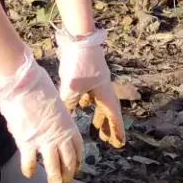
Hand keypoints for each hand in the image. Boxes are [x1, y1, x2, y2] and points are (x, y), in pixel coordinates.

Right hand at [0, 50, 83, 182]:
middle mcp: (59, 135)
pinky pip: (30, 162)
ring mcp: (44, 140)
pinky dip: (30, 169)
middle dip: (68, 172)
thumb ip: (53, 116)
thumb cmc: (38, 87)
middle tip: (67, 181)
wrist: (23, 85)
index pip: (77, 146)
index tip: (76, 167)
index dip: (78, 159)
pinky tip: (30, 174)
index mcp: (68, 124)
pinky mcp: (28, 143)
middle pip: (68, 159)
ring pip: (53, 166)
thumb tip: (47, 121)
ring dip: (55, 177)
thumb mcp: (54, 102)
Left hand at [55, 28, 126, 147]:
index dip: (116, 130)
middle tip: (107, 139)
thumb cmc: (79, 64)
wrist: (79, 38)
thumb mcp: (72, 88)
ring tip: (96, 127)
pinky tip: (82, 105)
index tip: (119, 143)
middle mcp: (103, 88)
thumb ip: (68, 105)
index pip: (113, 116)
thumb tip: (63, 120)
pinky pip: (91, 94)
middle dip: (108, 125)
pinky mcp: (88, 75)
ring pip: (100, 102)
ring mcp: (96, 80)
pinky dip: (89, 103)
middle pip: (108, 110)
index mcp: (104, 93)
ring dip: (99, 115)